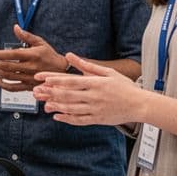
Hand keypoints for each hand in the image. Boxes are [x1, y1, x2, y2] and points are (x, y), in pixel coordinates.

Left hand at [0, 25, 64, 91]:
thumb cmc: (50, 55)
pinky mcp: (29, 86)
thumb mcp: (40, 42)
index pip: (11, 54)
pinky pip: (14, 87)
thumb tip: (16, 27)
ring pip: (8, 76)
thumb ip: (26, 36)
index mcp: (32, 55)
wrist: (61, 71)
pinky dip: (3, 85)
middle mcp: (30, 67)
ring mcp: (29, 78)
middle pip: (7, 66)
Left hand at [33, 53, 147, 125]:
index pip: (71, 80)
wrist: (140, 105)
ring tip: (44, 104)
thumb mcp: (107, 72)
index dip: (55, 80)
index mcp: (96, 83)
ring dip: (56, 106)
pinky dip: (68, 119)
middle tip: (36, 92)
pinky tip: (57, 116)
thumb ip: (87, 65)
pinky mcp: (98, 119)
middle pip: (68, 95)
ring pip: (72, 108)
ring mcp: (95, 109)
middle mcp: (94, 96)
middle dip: (50, 93)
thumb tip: (71, 56)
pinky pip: (80, 120)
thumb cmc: (124, 87)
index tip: (42, 78)